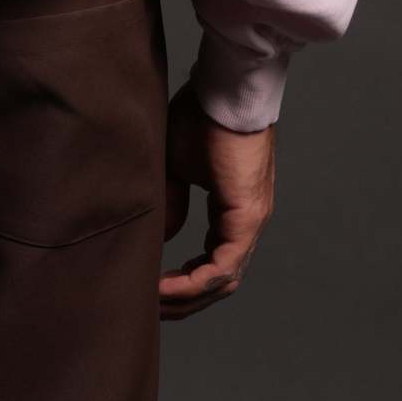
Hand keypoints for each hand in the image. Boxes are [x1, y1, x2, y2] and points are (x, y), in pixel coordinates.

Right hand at [158, 79, 275, 319]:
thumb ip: (171, 202)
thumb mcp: (176, 165)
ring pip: (223, 281)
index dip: (184, 281)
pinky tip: (164, 287)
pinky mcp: (247, 218)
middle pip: (220, 281)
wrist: (225, 90)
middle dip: (185, 301)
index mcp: (233, 210)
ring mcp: (250, 222)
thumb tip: (163, 237)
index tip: (152, 289)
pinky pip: (223, 266)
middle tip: (151, 310)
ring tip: (153, 304)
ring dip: (187, 298)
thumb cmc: (202, 115)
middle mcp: (247, 223)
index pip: (213, 261)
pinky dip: (193, 282)